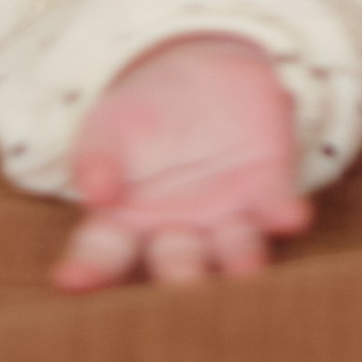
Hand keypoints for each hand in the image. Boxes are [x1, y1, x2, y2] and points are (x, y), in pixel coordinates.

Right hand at [52, 35, 311, 293]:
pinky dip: (284, 213)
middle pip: (177, 264)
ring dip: (242, 261)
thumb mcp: (108, 128)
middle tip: (181, 287)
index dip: (88, 270)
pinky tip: (291, 216)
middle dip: (180, 277)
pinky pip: (277, 206)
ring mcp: (226, 219)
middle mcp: (177, 236)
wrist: (198, 74)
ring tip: (247, 271)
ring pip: (234, 250)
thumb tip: (95, 192)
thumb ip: (97, 159)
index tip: (71, 281)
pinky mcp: (267, 191)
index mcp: (126, 227)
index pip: (104, 254)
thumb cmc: (140, 118)